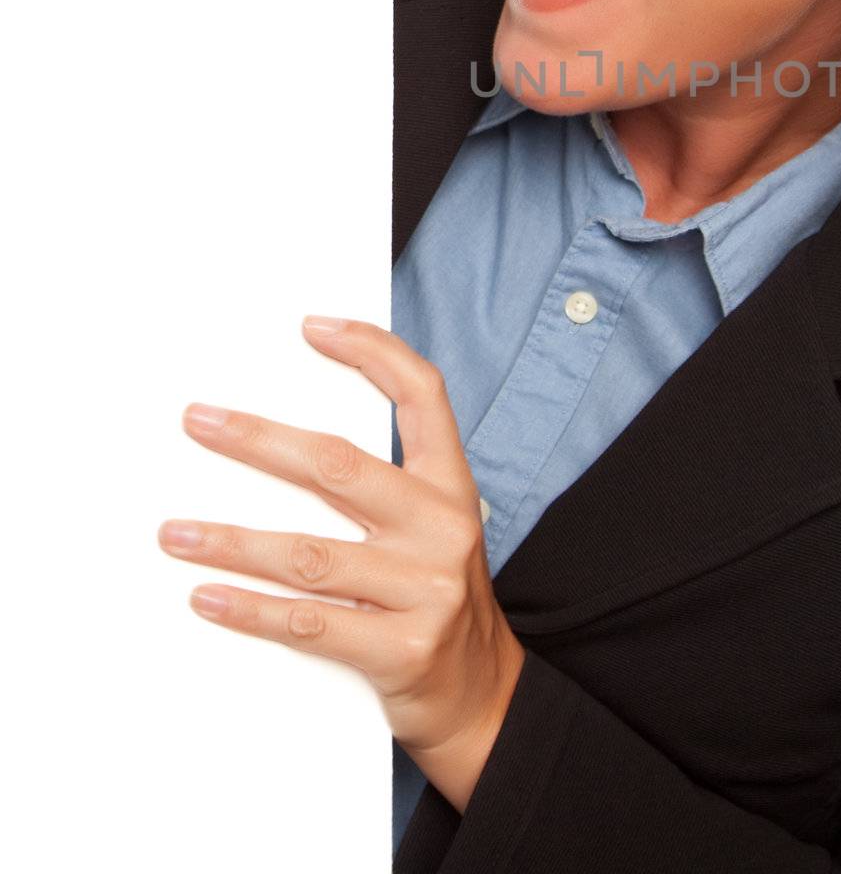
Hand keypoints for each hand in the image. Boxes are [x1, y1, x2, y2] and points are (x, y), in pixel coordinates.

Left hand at [158, 316, 524, 810]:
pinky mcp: (402, 649)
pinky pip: (308, 623)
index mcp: (452, 486)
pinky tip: (208, 596)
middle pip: (340, 467)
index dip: (372, 353)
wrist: (482, 696)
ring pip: (310, 554)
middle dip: (258, 439)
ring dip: (231, 540)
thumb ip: (381, 486)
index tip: (313, 327)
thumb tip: (279, 443)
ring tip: (175, 532)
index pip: (421, 396)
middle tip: (200, 421)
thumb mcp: (430, 528)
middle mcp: (443, 527)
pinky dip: (250, 608)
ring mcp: (426, 589)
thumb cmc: (435, 599)